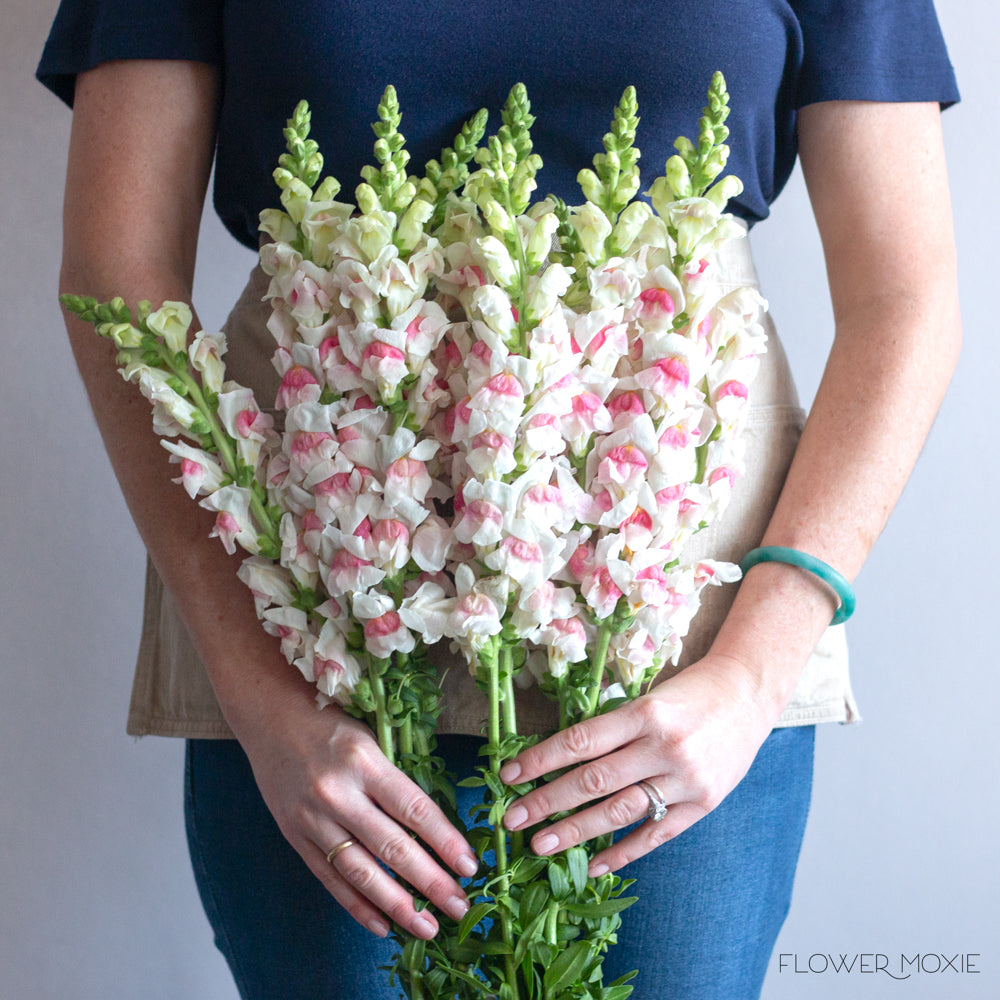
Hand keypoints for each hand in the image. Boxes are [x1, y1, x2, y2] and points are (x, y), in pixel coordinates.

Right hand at [237, 691, 476, 939]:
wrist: (270, 717)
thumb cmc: (331, 723)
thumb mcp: (371, 738)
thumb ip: (395, 779)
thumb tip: (436, 827)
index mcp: (365, 761)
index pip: (414, 809)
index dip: (445, 841)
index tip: (470, 867)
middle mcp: (338, 793)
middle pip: (391, 847)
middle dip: (430, 882)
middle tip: (460, 907)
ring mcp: (313, 818)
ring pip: (361, 871)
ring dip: (397, 905)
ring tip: (428, 928)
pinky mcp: (294, 836)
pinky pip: (330, 878)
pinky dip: (357, 905)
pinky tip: (382, 926)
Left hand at [499, 654, 777, 875]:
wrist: (747, 694)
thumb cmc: (688, 692)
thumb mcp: (647, 697)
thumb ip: (613, 727)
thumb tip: (559, 759)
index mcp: (644, 713)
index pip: (581, 741)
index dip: (541, 760)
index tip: (508, 776)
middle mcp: (663, 747)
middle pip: (594, 780)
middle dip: (547, 801)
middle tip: (512, 819)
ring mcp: (685, 780)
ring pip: (620, 811)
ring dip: (576, 831)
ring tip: (540, 844)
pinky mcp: (702, 804)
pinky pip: (656, 835)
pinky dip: (624, 853)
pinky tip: (595, 866)